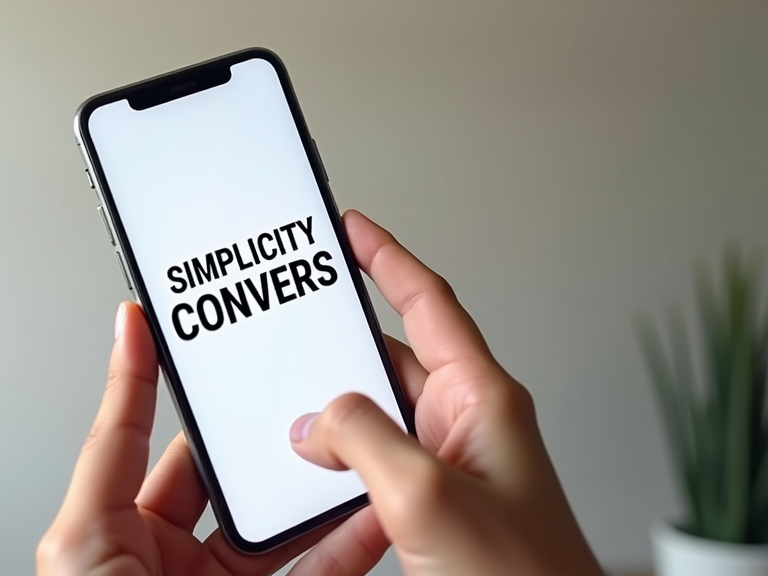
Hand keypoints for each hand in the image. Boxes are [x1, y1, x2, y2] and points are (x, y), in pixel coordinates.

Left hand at [36, 302, 388, 575]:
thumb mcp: (81, 539)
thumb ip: (111, 448)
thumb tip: (120, 353)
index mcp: (120, 533)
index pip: (151, 437)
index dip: (166, 379)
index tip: (179, 326)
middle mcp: (172, 559)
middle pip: (233, 480)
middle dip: (268, 438)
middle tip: (300, 390)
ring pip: (286, 531)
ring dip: (320, 489)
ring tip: (348, 442)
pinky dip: (349, 545)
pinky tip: (373, 513)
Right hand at [287, 210, 604, 575]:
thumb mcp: (428, 495)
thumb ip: (364, 439)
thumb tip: (316, 422)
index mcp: (481, 399)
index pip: (429, 304)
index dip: (388, 258)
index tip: (352, 229)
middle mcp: (463, 424)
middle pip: (392, 357)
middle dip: (341, 338)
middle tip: (294, 313)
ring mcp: (444, 466)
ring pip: (376, 414)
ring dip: (333, 408)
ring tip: (286, 398)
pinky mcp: (426, 504)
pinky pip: (372, 461)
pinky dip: (338, 456)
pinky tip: (308, 467)